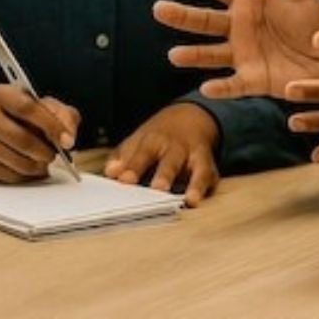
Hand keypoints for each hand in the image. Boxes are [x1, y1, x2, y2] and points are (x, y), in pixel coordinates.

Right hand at [0, 84, 79, 183]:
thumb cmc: (19, 115)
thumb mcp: (40, 104)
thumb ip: (61, 114)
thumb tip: (68, 138)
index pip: (27, 108)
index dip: (51, 125)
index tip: (67, 140)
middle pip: (24, 140)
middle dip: (47, 152)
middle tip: (55, 154)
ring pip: (19, 163)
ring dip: (39, 166)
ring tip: (42, 159)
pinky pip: (11, 178)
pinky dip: (26, 176)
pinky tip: (27, 165)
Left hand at [103, 103, 218, 207]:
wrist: (188, 118)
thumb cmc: (158, 137)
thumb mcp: (137, 140)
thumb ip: (123, 157)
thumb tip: (110, 172)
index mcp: (153, 140)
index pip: (141, 153)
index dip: (133, 167)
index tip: (124, 180)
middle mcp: (175, 147)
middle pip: (169, 161)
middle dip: (164, 175)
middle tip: (157, 189)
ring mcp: (193, 156)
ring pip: (195, 169)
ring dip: (192, 184)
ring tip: (188, 199)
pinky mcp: (208, 167)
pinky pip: (208, 177)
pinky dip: (203, 189)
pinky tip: (196, 200)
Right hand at [153, 0, 318, 98]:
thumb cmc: (313, 22)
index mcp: (247, 2)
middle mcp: (238, 27)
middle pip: (204, 20)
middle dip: (181, 15)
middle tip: (158, 9)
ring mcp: (242, 54)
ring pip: (210, 53)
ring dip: (193, 54)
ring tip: (173, 55)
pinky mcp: (252, 79)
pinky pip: (233, 84)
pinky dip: (220, 88)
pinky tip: (206, 88)